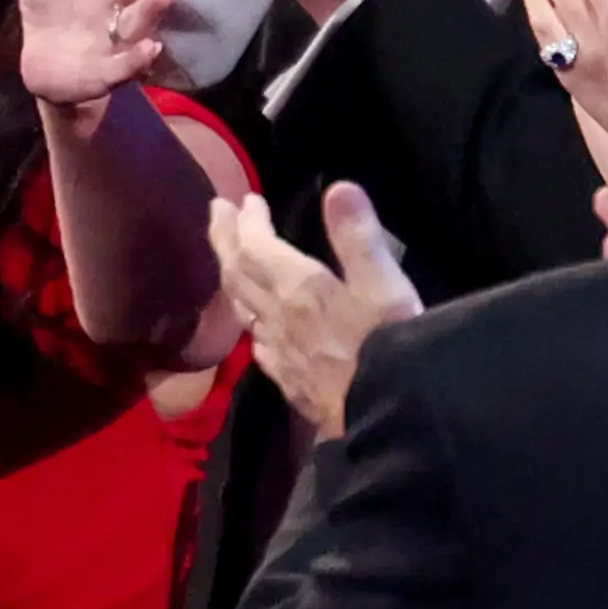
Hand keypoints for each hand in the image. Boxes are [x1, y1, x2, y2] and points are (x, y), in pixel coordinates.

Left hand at [208, 183, 422, 438]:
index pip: (256, 247)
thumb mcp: (385, 286)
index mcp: (298, 288)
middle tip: (216, 211)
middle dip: (224, 239)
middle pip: (237, 272)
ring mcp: (279, 351)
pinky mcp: (287, 379)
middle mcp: (278, 317)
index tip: (244, 199)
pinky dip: (249, 319)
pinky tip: (254, 323)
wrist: (386, 420)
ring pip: (240, 306)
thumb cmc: (391, 348)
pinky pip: (257, 341)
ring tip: (229, 256)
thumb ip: (359, 237)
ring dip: (230, 274)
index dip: (247, 221)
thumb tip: (338, 188)